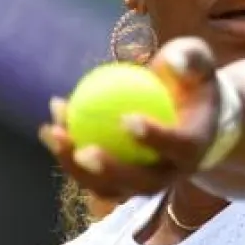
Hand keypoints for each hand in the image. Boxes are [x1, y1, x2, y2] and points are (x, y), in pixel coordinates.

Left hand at [39, 37, 219, 201]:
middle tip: (82, 149)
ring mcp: (144, 183)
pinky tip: (48, 127)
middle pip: (140, 182)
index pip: (177, 147)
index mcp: (194, 147)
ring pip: (108, 186)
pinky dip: (68, 154)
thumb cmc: (189, 78)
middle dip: (108, 170)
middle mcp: (171, 174)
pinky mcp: (121, 183)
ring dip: (75, 166)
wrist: (185, 110)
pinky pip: (91, 175)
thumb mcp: (196, 59)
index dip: (153, 137)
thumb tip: (173, 61)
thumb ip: (189, 57)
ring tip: (52, 134)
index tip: (126, 119)